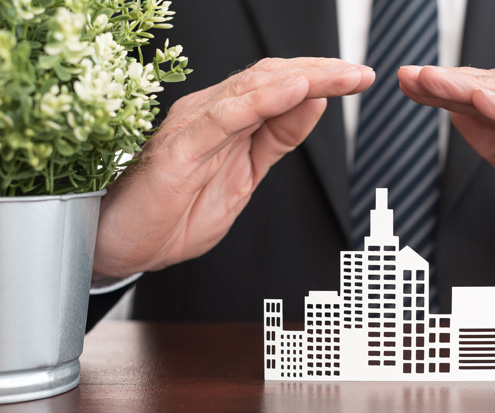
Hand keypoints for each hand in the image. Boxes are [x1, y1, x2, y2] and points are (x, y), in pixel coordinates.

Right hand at [93, 58, 374, 278]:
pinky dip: (261, 100)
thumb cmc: (178, 212)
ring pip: (253, 89)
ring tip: (342, 77)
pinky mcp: (179, 149)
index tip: (357, 79)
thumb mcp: (246, 175)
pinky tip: (294, 91)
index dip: (320, 79)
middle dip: (321, 74)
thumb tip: (314, 104)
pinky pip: (225, 117)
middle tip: (360, 74)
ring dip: (303, 80)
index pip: (278, 85)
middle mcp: (210, 112)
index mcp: (227, 118)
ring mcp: (193, 126)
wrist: (127, 248)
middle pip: (271, 78)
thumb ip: (277, 139)